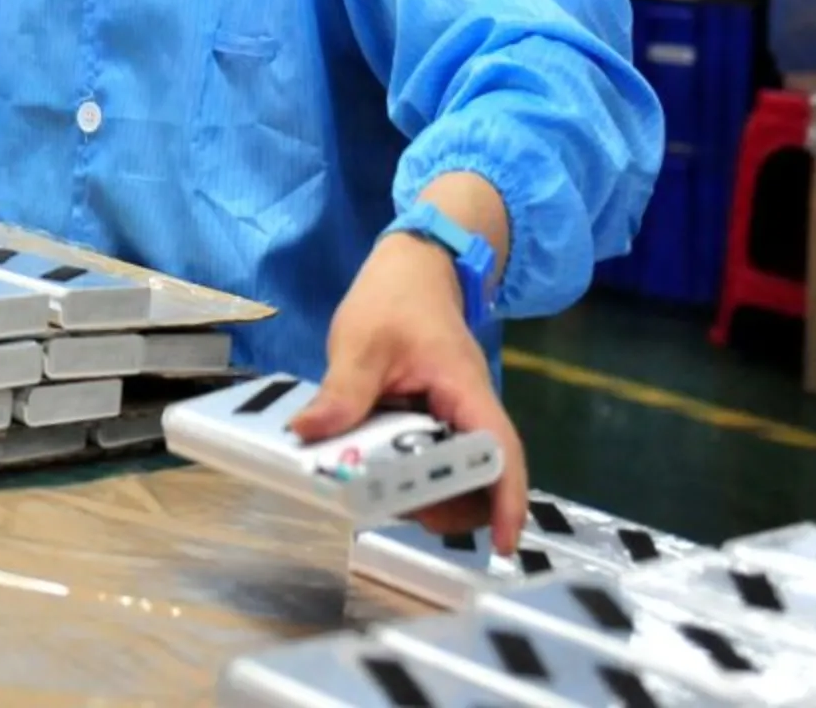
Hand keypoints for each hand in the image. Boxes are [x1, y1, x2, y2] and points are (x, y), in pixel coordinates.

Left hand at [291, 231, 527, 553]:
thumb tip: (307, 434)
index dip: (507, 500)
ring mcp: (455, 417)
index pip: (500, 451)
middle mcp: (470, 410)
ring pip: (460, 473)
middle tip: (398, 509)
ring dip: (429, 492)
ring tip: (381, 493)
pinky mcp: (435, 420)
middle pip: (483, 476)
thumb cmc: (393, 300)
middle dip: (451, 503)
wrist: (411, 269)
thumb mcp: (361, 342)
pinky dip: (414, 474)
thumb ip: (342, 391)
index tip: (503, 545)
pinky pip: (436, 458)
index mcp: (464, 390)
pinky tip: (378, 474)